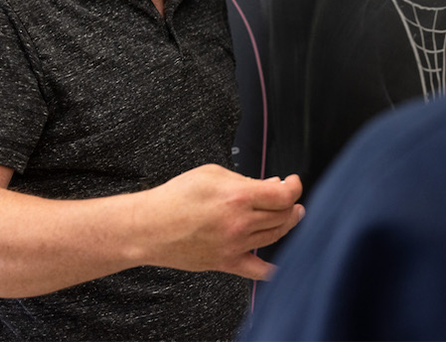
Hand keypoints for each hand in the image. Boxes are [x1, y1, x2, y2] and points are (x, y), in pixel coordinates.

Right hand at [132, 164, 304, 280]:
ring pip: (274, 237)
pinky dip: (272, 270)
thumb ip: (245, 180)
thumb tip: (269, 185)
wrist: (151, 226)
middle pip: (282, 216)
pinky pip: (256, 271)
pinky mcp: (226, 262)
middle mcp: (240, 223)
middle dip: (290, 204)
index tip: (293, 182)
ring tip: (290, 215)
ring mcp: (234, 246)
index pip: (284, 196)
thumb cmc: (177, 196)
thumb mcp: (213, 173)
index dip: (294, 187)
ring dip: (287, 225)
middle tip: (289, 198)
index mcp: (239, 197)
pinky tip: (282, 266)